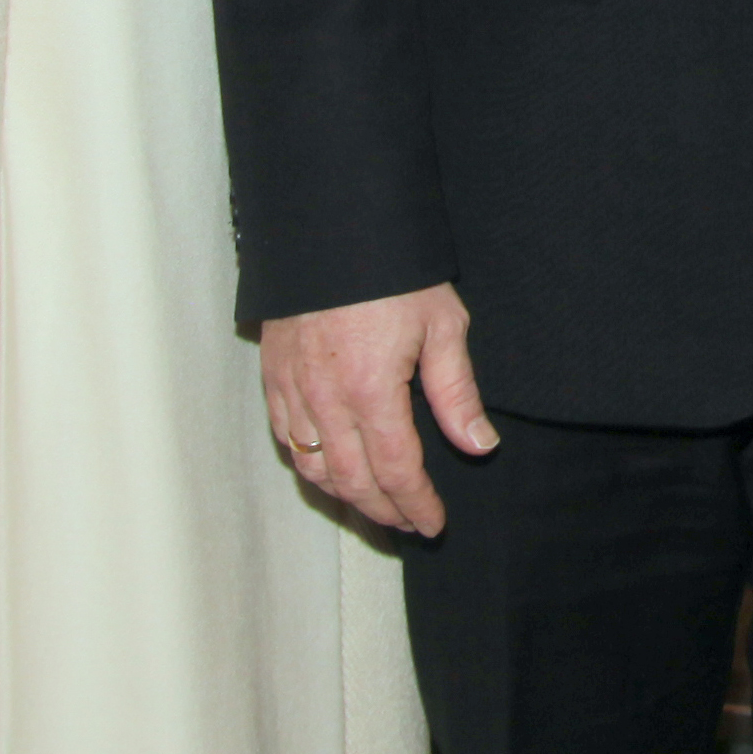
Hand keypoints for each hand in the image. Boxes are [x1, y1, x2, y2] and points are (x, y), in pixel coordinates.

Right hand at [260, 284, 494, 537]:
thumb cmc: (395, 274)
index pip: (397, 470)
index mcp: (371, 390)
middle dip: (383, 512)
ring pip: (313, 468)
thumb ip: (457, 394)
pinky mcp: (273, 376)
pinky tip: (329, 472)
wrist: (332, 227)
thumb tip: (479, 446)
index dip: (416, 504)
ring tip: (375, 509)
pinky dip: (309, 466)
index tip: (434, 523)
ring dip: (345, 497)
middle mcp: (325, 399)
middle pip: (353, 480)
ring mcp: (292, 389)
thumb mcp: (443, 326)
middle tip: (408, 526)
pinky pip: (286, 439)